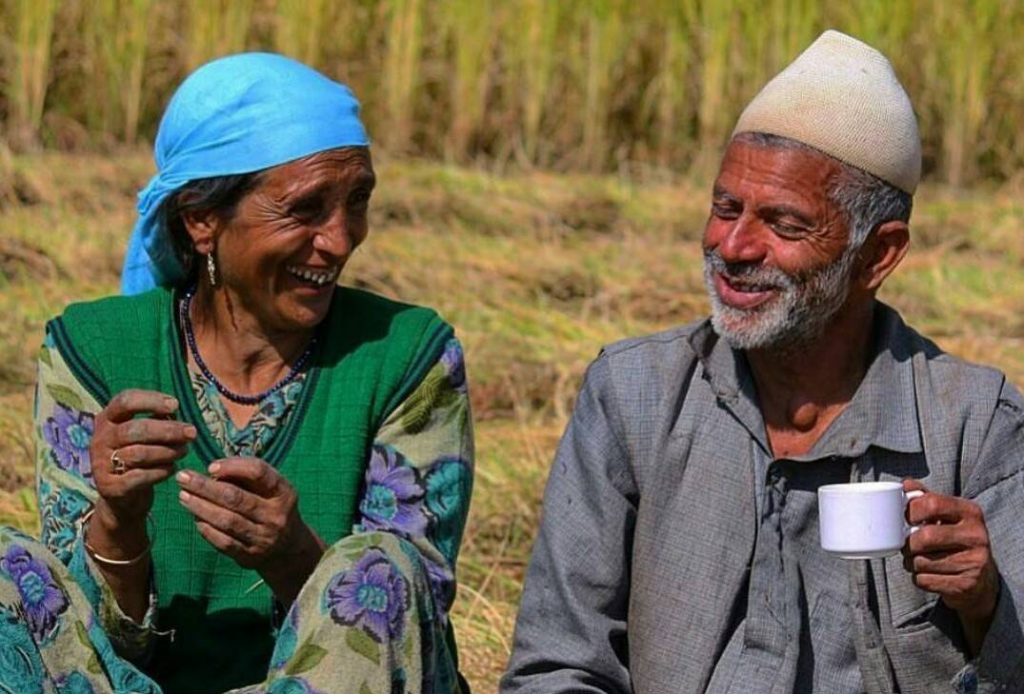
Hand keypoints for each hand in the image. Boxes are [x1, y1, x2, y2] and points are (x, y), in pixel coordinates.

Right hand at [90, 389, 195, 524]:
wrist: (122, 497)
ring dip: (168, 451)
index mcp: (107, 419)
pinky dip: (161, 472)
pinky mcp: (109, 487)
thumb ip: (157, 421)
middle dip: (168, 430)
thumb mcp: (144, 435)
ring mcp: (101, 464)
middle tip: (192, 432)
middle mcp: (99, 439)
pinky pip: (140, 477)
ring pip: (139, 454)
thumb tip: (174, 414)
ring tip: (184, 451)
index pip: (124, 401)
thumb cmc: (139, 457)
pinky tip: (172, 469)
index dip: (151, 400)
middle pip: (134, 429)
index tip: (176, 405)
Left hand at [175, 457, 322, 573]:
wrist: (288, 546)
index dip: (233, 466)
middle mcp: (276, 515)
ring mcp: (264, 538)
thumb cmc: (271, 506)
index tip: (210, 466)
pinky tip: (195, 518)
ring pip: (227, 521)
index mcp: (283, 492)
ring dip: (201, 507)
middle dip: (206, 487)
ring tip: (183, 496)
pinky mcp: (250, 556)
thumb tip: (213, 471)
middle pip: (236, 498)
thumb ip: (246, 476)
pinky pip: (224, 542)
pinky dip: (207, 529)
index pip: (259, 472)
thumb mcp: (269, 488)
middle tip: (183, 478)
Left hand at [902, 479, 999, 650]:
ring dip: (910, 562)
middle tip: (907, 545)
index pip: (932, 504)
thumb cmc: (955, 539)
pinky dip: (918, 578)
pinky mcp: (966, 584)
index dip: (910, 510)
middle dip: (908, 543)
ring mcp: (975, 562)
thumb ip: (927, 498)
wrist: (981, 579)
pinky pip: (925, 580)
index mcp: (971, 512)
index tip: (905, 519)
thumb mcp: (948, 515)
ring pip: (922, 561)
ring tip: (916, 559)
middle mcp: (977, 536)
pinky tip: (927, 573)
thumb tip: (905, 485)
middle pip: (925, 537)